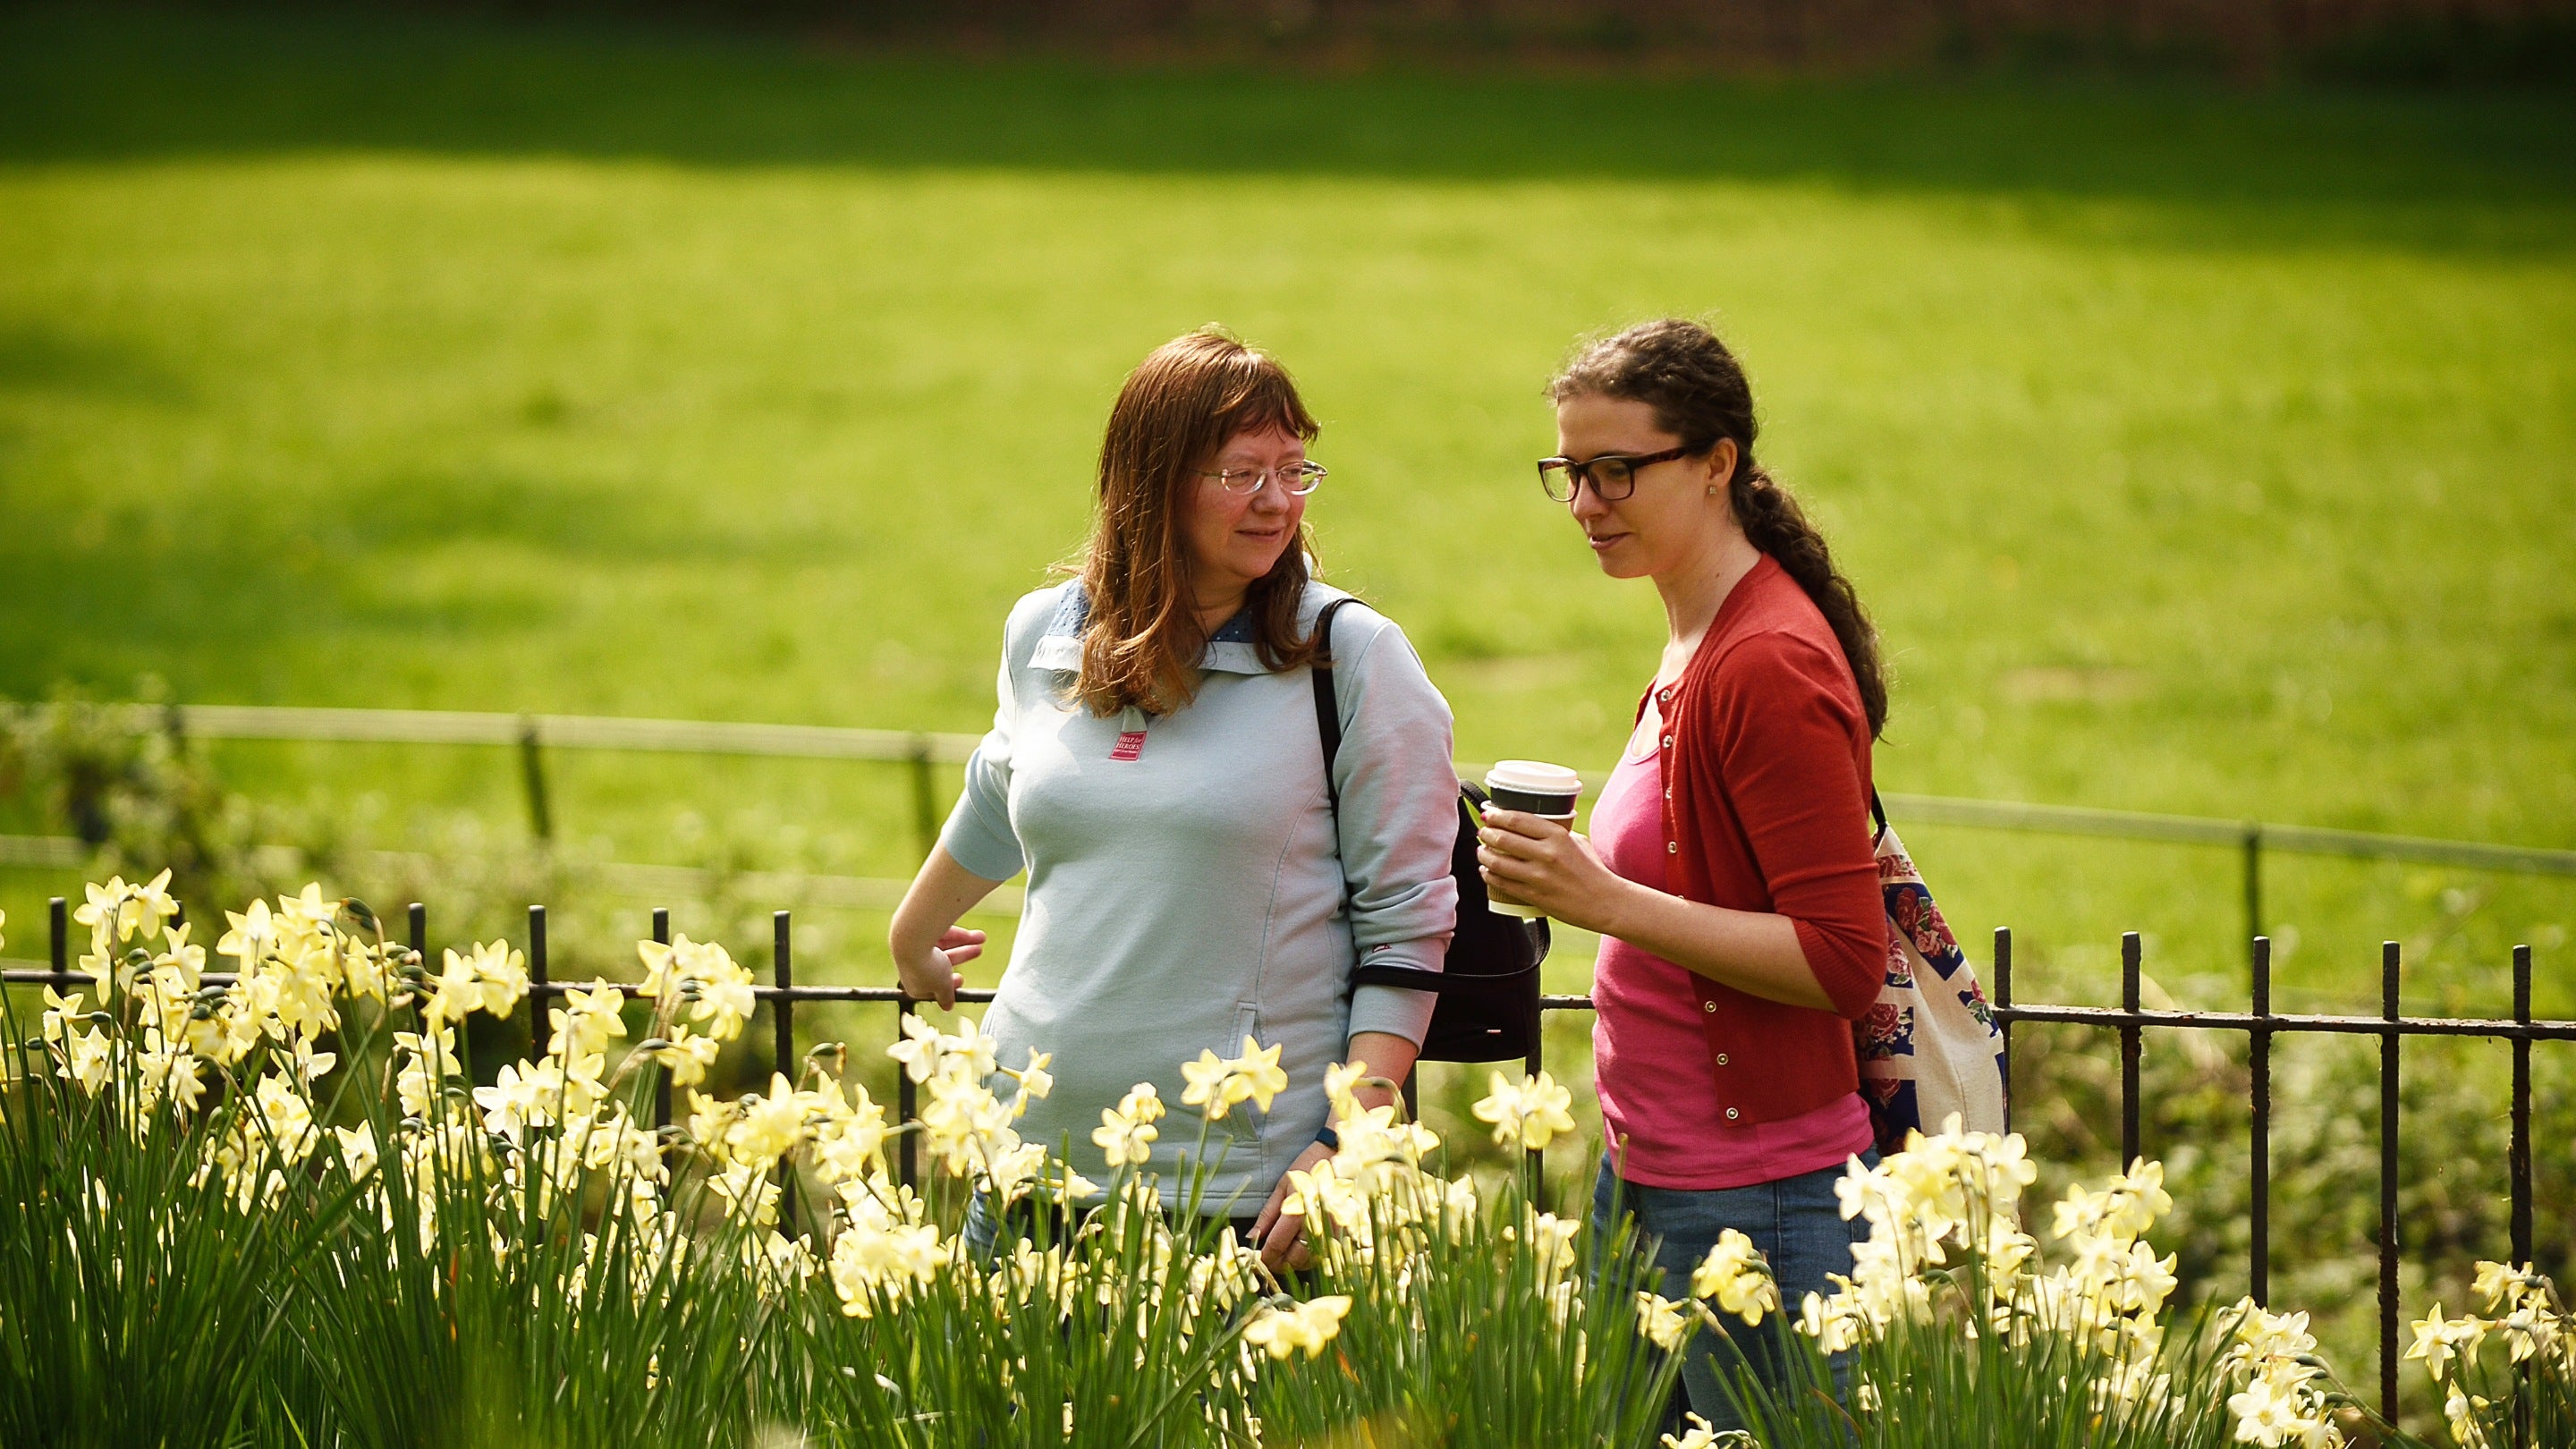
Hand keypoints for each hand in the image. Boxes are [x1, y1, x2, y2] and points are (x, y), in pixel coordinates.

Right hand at [893, 926, 982, 1010]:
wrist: (913, 939)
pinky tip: (972, 933)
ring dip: (964, 943)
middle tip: (978, 951)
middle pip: (941, 963)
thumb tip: (948, 1007)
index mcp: (914, 985)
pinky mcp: (918, 932)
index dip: (949, 983)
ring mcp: (914, 948)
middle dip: (962, 956)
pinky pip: (939, 934)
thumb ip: (946, 996)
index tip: (961, 979)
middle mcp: (912, 966)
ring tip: (982, 938)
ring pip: (943, 946)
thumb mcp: (942, 986)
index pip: (933, 987)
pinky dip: (956, 934)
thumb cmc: (927, 967)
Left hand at [1250, 1138, 1333, 1273]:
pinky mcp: (1342, 1231)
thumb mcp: (1282, 1187)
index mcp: (1299, 1210)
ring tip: (1283, 1256)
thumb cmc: (1306, 1169)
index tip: (1256, 1258)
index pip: (1278, 1244)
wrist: (1337, 1157)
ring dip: (1295, 1263)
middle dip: (1278, 1263)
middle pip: (1295, 1258)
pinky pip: (1324, 1253)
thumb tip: (1252, 1237)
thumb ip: (1267, 1215)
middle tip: (1268, 1260)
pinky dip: (1311, 1257)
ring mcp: (1333, 1229)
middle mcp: (1318, 1223)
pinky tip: (1301, 1249)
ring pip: (1311, 1260)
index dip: (1265, 1256)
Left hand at [1477, 806, 1630, 934]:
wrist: (1605, 903)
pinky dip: (1489, 875)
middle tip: (1483, 832)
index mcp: (1557, 835)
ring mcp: (1539, 876)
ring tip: (1482, 851)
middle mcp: (1547, 854)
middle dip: (1486, 833)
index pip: (1517, 819)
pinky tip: (1486, 871)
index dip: (1496, 815)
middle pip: (1503, 838)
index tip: (1488, 813)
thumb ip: (1556, 834)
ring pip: (1498, 861)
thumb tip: (1533, 828)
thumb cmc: (1594, 871)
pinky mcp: (1534, 896)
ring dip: (1483, 855)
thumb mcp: (1578, 842)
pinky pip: (1503, 883)